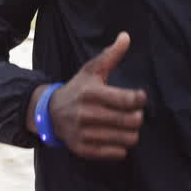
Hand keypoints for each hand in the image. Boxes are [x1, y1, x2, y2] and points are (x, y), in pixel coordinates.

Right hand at [31, 32, 146, 159]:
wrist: (50, 113)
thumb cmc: (78, 89)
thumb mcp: (91, 70)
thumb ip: (111, 55)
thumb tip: (126, 36)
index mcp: (91, 92)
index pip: (128, 100)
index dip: (140, 99)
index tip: (138, 97)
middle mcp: (87, 114)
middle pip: (131, 121)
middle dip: (137, 116)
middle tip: (132, 112)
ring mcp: (85, 133)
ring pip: (127, 139)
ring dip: (131, 132)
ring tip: (125, 125)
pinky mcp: (84, 149)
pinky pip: (117, 154)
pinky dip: (120, 146)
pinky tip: (114, 136)